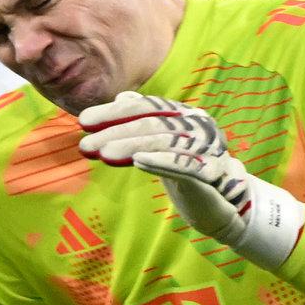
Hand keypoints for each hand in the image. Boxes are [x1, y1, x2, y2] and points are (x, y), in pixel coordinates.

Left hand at [76, 92, 303, 268]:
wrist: (220, 208)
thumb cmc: (187, 174)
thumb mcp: (162, 147)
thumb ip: (144, 123)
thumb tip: (123, 97)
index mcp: (185, 115)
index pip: (146, 107)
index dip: (114, 112)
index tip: (83, 121)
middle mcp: (199, 124)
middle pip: (152, 123)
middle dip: (115, 132)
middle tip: (85, 145)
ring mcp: (208, 147)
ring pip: (164, 141)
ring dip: (130, 146)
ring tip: (102, 154)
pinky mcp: (213, 173)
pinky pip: (185, 165)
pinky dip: (161, 161)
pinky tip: (137, 161)